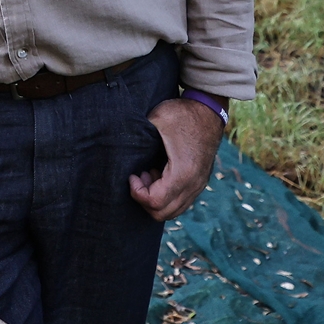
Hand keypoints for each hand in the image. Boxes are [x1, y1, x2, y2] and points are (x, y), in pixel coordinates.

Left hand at [129, 96, 223, 220]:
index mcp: (182, 173)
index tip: (132, 175)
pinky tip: (158, 174)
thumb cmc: (182, 114)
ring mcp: (198, 186)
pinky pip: (180, 202)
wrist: (209, 110)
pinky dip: (166, 196)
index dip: (137, 192)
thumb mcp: (157, 120)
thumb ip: (137, 135)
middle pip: (162, 213)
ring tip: (148, 174)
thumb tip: (114, 141)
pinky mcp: (199, 182)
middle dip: (144, 198)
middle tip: (139, 177)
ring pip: (172, 211)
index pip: (154, 202)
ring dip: (155, 198)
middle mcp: (193, 185)